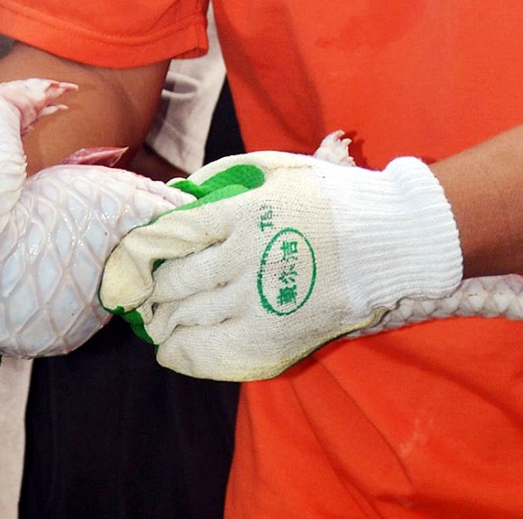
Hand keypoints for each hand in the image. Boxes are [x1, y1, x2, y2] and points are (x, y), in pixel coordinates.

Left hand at [100, 150, 463, 380]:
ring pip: (188, 318)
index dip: (142, 249)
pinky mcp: (275, 335)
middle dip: (150, 291)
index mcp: (243, 212)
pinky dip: (183, 355)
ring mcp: (259, 299)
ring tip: (157, 321)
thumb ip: (223, 175)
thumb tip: (176, 191)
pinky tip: (171, 351)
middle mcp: (245, 257)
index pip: (172, 234)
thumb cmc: (332, 199)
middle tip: (142, 294)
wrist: (392, 242)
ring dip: (163, 322)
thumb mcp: (278, 167)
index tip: (130, 259)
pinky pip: (213, 352)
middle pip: (174, 281)